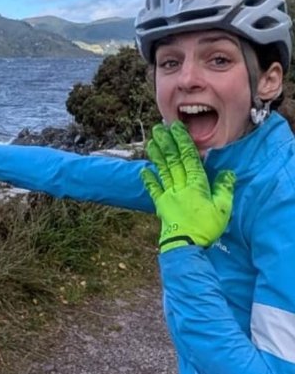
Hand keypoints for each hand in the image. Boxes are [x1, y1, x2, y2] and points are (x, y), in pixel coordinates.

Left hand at [141, 121, 235, 252]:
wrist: (186, 245)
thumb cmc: (206, 227)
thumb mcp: (223, 208)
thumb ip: (224, 189)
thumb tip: (228, 173)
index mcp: (196, 184)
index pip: (188, 158)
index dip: (182, 141)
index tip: (175, 128)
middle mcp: (180, 186)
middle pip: (173, 160)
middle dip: (166, 143)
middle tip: (158, 128)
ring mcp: (169, 195)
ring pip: (162, 170)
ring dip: (156, 155)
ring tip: (151, 141)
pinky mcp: (162, 205)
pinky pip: (154, 190)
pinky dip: (149, 179)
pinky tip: (144, 170)